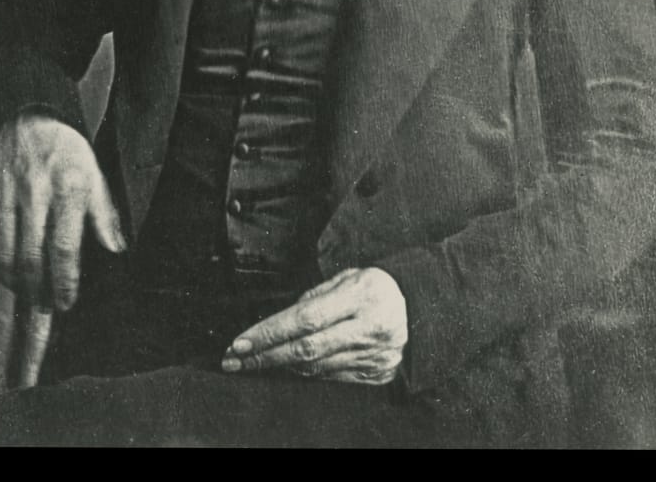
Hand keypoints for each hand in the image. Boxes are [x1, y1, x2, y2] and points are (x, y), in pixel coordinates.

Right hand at [0, 113, 125, 311]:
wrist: (30, 118)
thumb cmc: (67, 152)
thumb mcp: (95, 174)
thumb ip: (104, 214)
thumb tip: (116, 250)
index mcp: (69, 186)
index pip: (64, 246)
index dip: (64, 281)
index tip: (66, 301)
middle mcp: (35, 191)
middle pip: (31, 256)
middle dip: (38, 290)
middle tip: (45, 305)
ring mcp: (5, 193)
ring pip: (3, 254)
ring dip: (14, 282)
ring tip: (27, 292)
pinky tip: (5, 271)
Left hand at [222, 267, 407, 384]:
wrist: (421, 310)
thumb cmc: (376, 287)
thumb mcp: (349, 277)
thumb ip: (314, 296)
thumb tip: (278, 320)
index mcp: (361, 296)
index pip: (306, 318)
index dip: (270, 332)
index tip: (240, 341)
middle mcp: (368, 329)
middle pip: (306, 349)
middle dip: (265, 356)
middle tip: (234, 360)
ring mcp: (373, 356)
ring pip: (315, 368)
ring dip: (278, 368)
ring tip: (252, 364)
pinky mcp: (375, 375)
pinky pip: (331, 379)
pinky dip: (303, 375)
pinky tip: (283, 369)